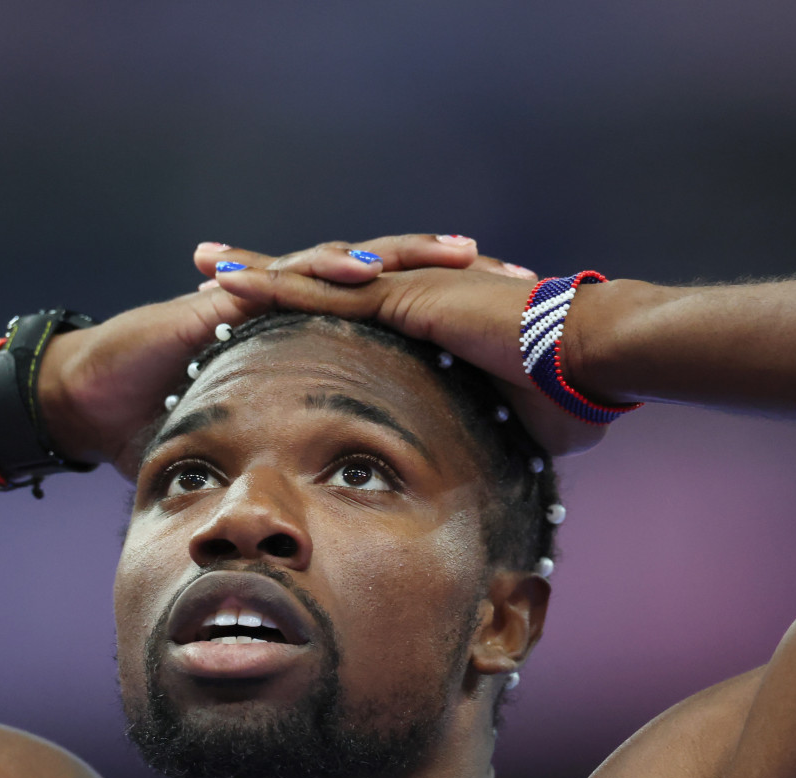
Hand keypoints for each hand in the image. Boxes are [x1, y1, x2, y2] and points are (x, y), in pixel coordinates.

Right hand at [37, 235, 489, 478]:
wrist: (86, 400)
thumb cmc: (162, 428)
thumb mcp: (252, 456)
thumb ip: (302, 480)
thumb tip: (357, 530)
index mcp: (312, 343)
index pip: (397, 320)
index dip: (452, 318)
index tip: (516, 324)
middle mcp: (295, 311)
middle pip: (389, 281)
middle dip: (450, 275)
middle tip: (515, 273)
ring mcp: (262, 297)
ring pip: (348, 265)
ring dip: (405, 256)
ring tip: (459, 254)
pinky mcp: (227, 296)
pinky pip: (287, 278)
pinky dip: (329, 271)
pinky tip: (370, 272)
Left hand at [198, 241, 613, 456]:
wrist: (587, 362)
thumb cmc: (566, 400)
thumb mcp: (511, 433)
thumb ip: (484, 448)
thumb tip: (488, 495)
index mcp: (427, 326)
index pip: (354, 314)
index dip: (310, 309)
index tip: (274, 315)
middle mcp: (411, 297)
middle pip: (322, 283)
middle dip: (268, 277)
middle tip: (216, 268)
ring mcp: (405, 290)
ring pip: (314, 278)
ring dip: (258, 273)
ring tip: (208, 265)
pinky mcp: (403, 296)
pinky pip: (326, 291)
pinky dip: (278, 287)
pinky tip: (233, 283)